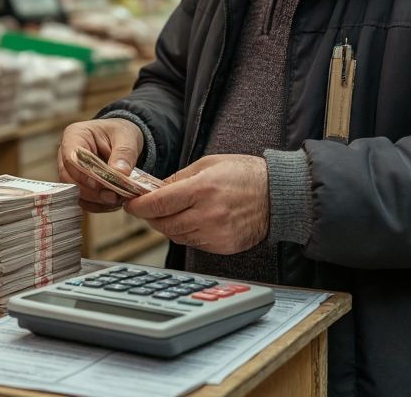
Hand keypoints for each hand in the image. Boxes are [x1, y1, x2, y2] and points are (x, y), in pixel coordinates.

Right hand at [58, 119, 144, 213]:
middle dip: (91, 191)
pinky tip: (113, 202)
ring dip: (96, 200)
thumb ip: (124, 154)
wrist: (122, 140)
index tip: (100, 185)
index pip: (71, 158)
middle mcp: (67, 154)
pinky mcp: (78, 185)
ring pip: (75, 192)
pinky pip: (83, 200)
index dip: (84, 174)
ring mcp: (70, 172)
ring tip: (117, 199)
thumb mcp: (127, 137)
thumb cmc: (121, 133)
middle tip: (113, 196)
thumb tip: (120, 173)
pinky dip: (98, 205)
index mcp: (75, 135)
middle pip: (69, 179)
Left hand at [124, 154, 269, 253]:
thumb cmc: (246, 174)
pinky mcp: (223, 246)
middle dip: (150, 216)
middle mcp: (208, 214)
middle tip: (147, 208)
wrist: (279, 195)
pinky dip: (186, 234)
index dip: (139, 205)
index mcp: (203, 189)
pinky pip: (193, 243)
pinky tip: (192, 221)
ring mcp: (216, 233)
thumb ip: (179, 178)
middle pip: (163, 223)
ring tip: (171, 212)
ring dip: (167, 226)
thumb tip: (155, 189)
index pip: (158, 203)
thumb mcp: (209, 164)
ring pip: (176, 236)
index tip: (131, 203)